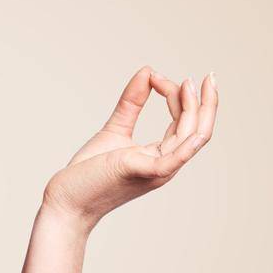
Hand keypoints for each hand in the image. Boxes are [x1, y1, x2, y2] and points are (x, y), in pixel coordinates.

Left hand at [41, 66, 218, 228]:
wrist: (66, 201)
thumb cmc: (87, 172)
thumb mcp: (114, 130)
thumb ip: (131, 103)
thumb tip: (147, 71)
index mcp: (160, 156)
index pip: (184, 123)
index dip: (177, 96)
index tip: (155, 76)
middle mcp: (165, 164)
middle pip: (197, 131)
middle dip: (206, 103)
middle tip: (206, 77)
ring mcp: (156, 170)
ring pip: (191, 139)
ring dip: (194, 110)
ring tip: (190, 83)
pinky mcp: (141, 172)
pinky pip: (174, 159)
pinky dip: (187, 144)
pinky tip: (193, 125)